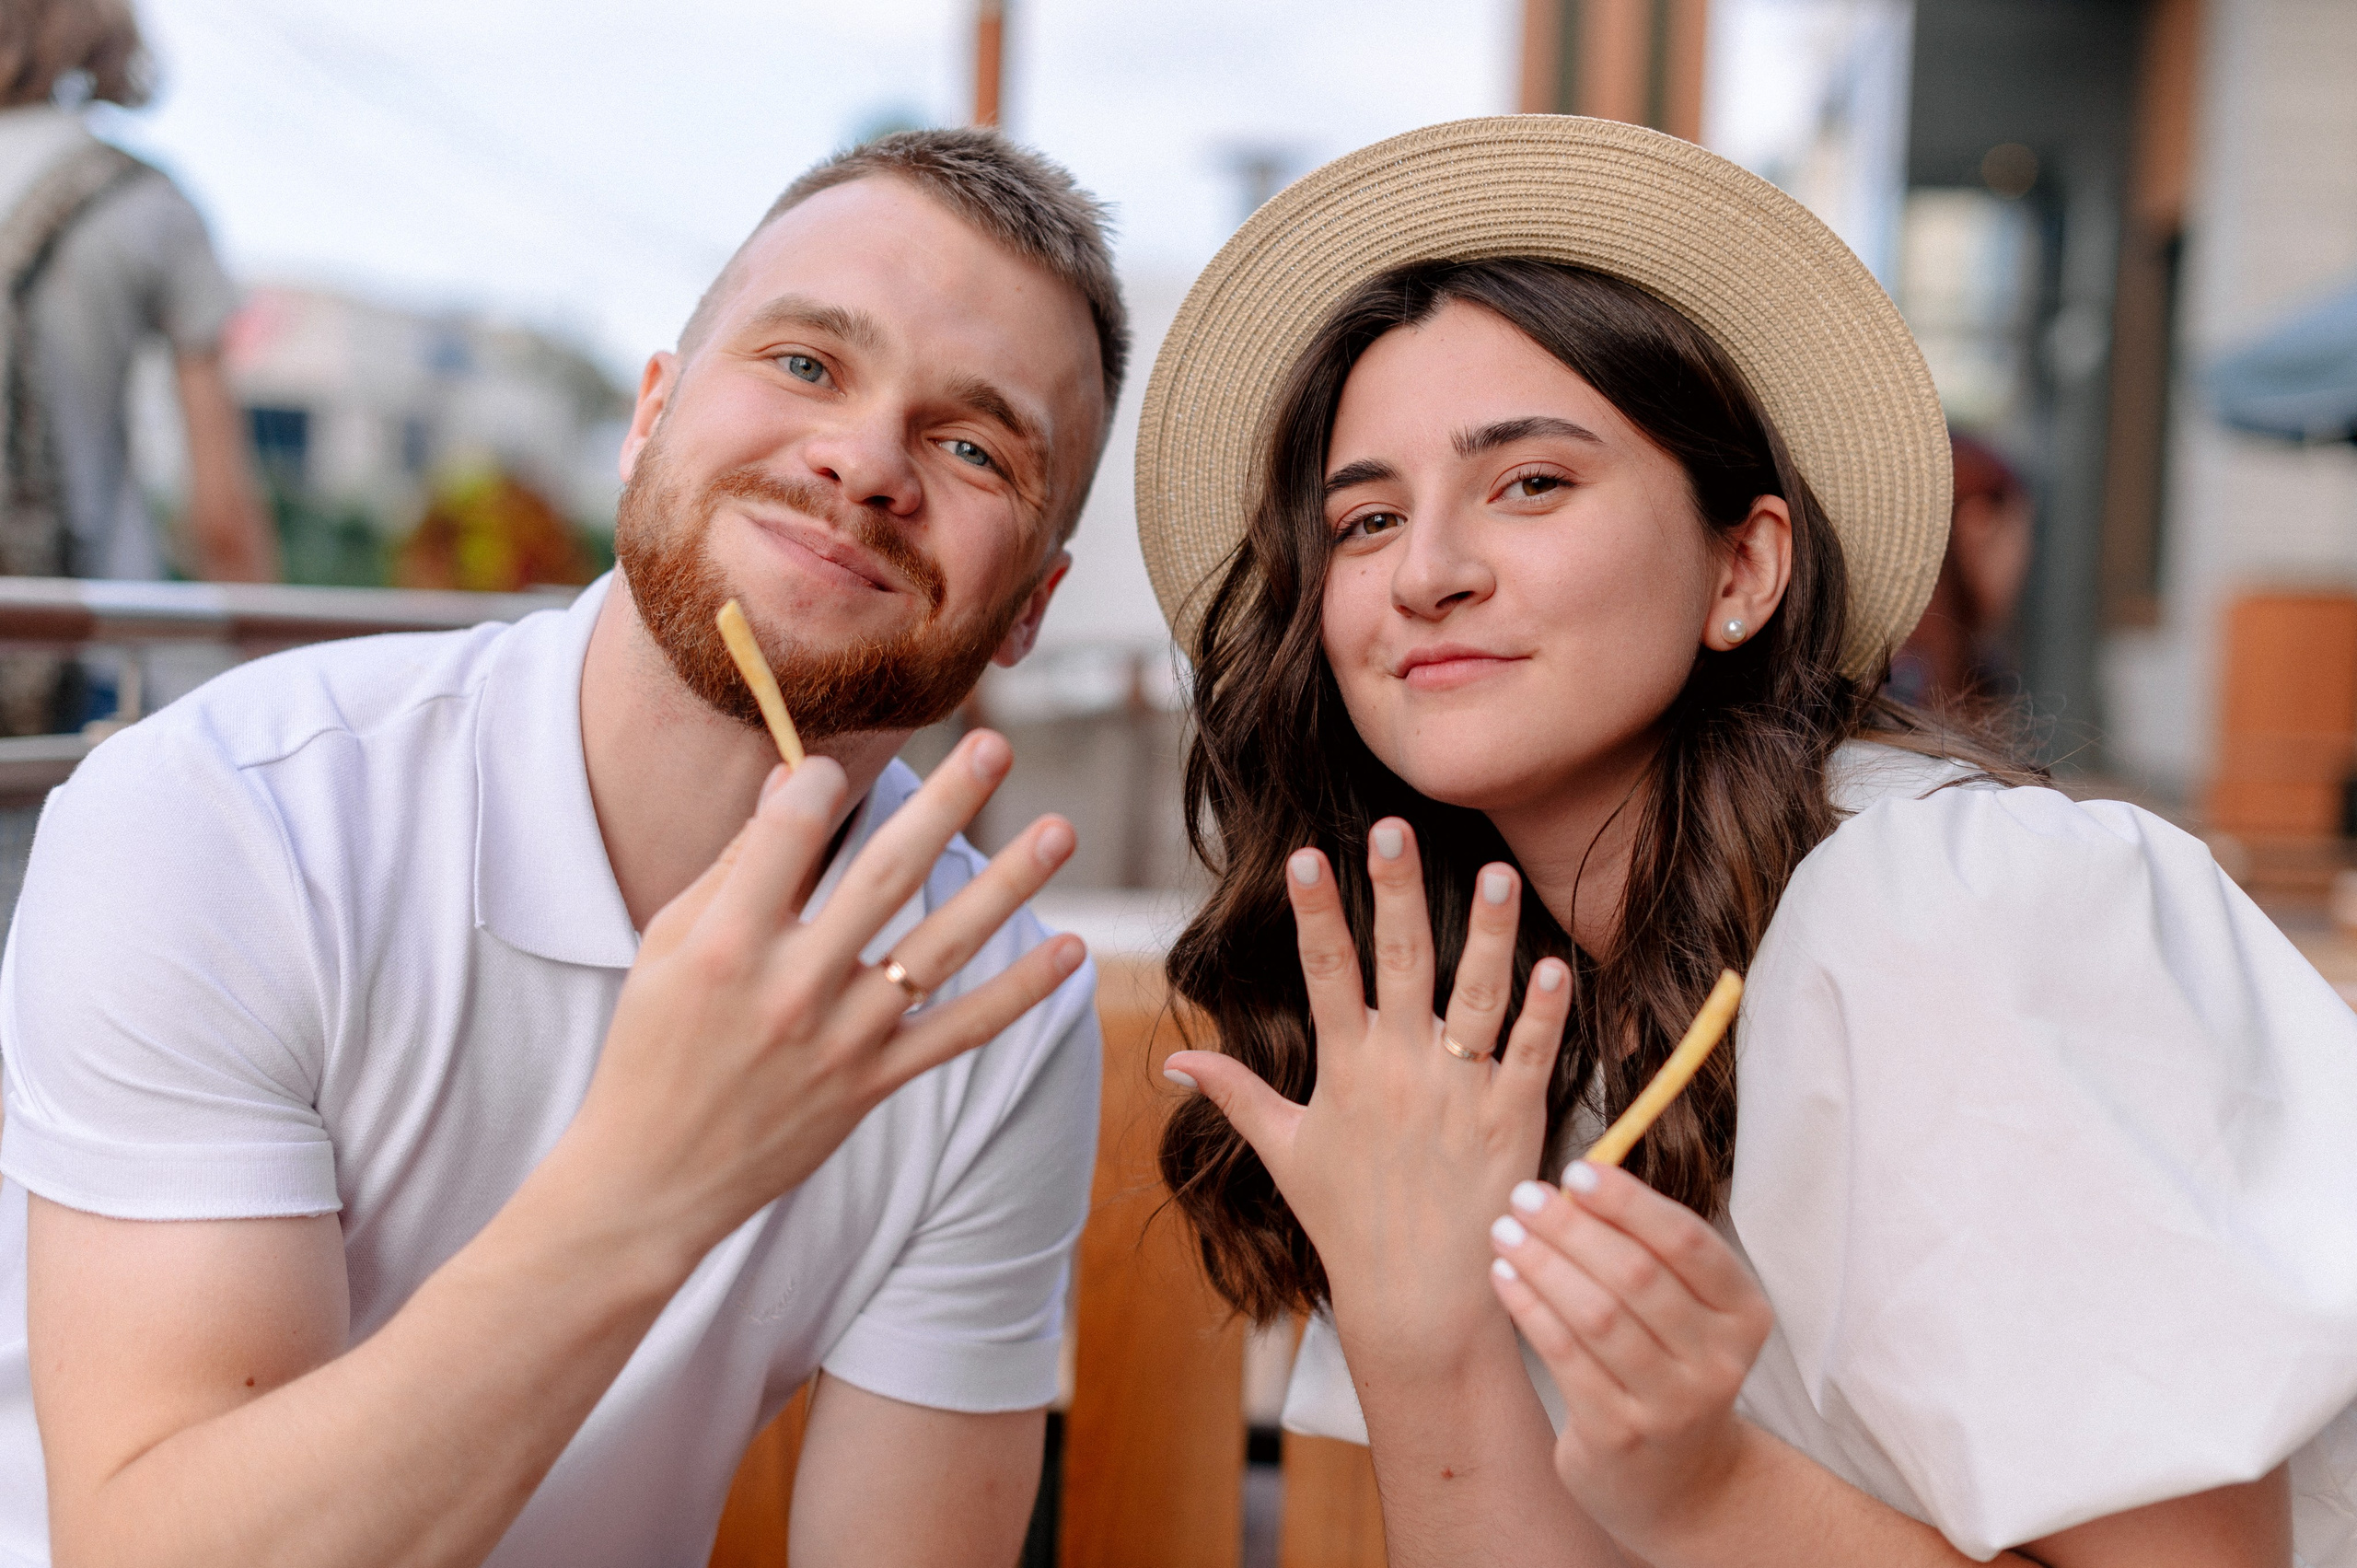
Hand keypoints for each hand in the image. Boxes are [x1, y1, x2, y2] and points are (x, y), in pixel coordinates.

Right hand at [566, 730, 1083, 1263]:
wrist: (651, 1176)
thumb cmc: (654, 1043)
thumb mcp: (670, 944)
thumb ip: (735, 864)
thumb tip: (792, 777)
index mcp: (727, 941)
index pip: (791, 832)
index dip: (816, 782)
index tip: (831, 765)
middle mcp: (790, 987)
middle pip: (884, 876)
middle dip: (944, 804)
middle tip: (996, 743)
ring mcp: (841, 1039)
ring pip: (939, 948)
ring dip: (1005, 887)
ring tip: (1059, 831)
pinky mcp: (873, 1084)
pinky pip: (959, 1031)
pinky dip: (1018, 994)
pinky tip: (1071, 952)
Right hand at [1166, 817, 1570, 1362]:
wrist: (1418, 1300)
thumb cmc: (1349, 1224)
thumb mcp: (1285, 1154)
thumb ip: (1236, 1097)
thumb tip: (1173, 1066)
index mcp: (1346, 1069)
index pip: (1324, 972)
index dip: (1316, 911)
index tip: (1307, 854)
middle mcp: (1401, 1070)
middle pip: (1398, 962)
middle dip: (1394, 891)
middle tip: (1394, 828)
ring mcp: (1459, 1092)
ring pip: (1476, 996)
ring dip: (1488, 933)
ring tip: (1498, 872)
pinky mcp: (1512, 1120)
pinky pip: (1531, 1054)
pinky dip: (1545, 1011)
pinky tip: (1556, 963)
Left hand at [1486, 1159, 1774, 1551]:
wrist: (1684, 1485)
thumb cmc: (1670, 1366)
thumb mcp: (1685, 1311)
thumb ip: (1647, 1249)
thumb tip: (1579, 1181)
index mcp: (1743, 1314)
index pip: (1686, 1242)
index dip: (1628, 1202)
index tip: (1576, 1171)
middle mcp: (1717, 1361)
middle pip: (1636, 1275)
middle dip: (1572, 1228)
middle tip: (1524, 1196)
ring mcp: (1671, 1405)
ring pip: (1596, 1315)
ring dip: (1543, 1263)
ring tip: (1504, 1231)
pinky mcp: (1620, 1435)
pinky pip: (1566, 1356)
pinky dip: (1530, 1308)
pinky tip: (1505, 1276)